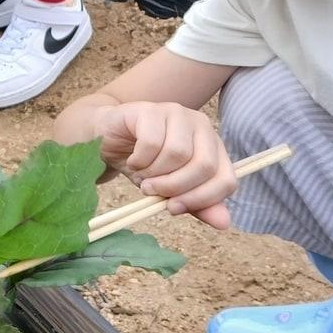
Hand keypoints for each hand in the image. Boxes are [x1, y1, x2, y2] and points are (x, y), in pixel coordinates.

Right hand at [83, 101, 236, 228]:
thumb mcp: (170, 190)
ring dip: (153, 173)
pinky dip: (139, 161)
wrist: (106, 140)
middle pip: (203, 166)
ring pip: (177, 153)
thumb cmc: (143, 164)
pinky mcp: (151, 109)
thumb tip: (223, 223)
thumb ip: (196, 203)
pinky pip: (152, 143)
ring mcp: (176, 113)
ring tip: (142, 173)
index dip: (202, 200)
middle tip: (151, 190)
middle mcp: (201, 125)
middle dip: (175, 186)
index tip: (172, 208)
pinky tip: (133, 160)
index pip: (226, 179)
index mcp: (213, 146)